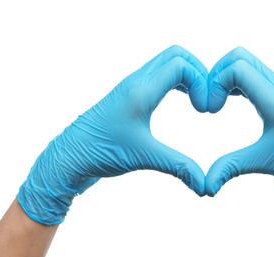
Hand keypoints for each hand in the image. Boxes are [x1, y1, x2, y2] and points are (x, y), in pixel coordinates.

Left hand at [18, 45, 207, 224]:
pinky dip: (176, 80)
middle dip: (198, 72)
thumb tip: (204, 186)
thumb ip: (179, 167)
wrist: (68, 156)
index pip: (181, 65)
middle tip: (205, 99)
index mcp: (141, 91)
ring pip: (166, 62)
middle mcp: (136, 81)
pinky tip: (181, 100)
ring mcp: (131, 86)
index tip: (203, 110)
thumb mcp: (144, 158)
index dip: (201, 82)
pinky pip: (158, 74)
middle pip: (176, 54)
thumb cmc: (100, 152)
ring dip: (187, 75)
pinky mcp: (129, 94)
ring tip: (196, 100)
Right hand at [205, 47, 273, 219]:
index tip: (211, 111)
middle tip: (210, 102)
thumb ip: (231, 168)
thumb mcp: (265, 163)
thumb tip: (206, 187)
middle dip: (216, 75)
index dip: (215, 84)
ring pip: (246, 63)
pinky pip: (253, 75)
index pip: (237, 68)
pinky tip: (229, 102)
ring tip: (217, 103)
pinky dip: (235, 82)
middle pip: (239, 56)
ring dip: (225, 77)